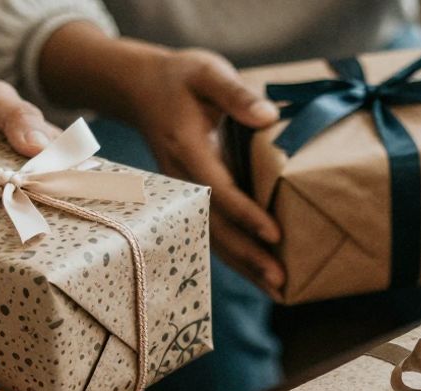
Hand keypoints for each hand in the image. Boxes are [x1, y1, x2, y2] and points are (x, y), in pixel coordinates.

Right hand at [39, 23, 284, 297]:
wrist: (140, 88)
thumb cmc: (179, 78)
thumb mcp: (207, 71)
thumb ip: (236, 93)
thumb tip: (268, 116)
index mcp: (187, 149)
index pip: (219, 189)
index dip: (246, 214)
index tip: (274, 234)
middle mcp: (182, 178)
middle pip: (215, 226)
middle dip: (248, 255)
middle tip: (281, 279)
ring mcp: (184, 193)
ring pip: (213, 237)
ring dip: (244, 265)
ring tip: (279, 289)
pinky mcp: (191, 199)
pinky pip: (212, 232)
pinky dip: (236, 257)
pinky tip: (260, 275)